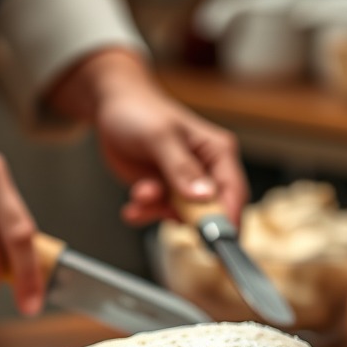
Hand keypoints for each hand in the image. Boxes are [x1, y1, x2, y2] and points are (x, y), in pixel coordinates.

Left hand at [46, 50, 247, 225]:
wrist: (112, 108)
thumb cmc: (140, 112)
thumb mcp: (159, 137)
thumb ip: (181, 168)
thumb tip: (204, 196)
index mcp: (218, 152)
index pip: (234, 192)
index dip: (228, 218)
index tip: (214, 238)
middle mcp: (207, 170)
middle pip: (211, 211)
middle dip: (184, 216)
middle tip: (161, 208)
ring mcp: (185, 184)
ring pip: (181, 216)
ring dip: (157, 210)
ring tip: (139, 194)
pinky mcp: (165, 191)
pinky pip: (160, 213)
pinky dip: (145, 212)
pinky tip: (131, 207)